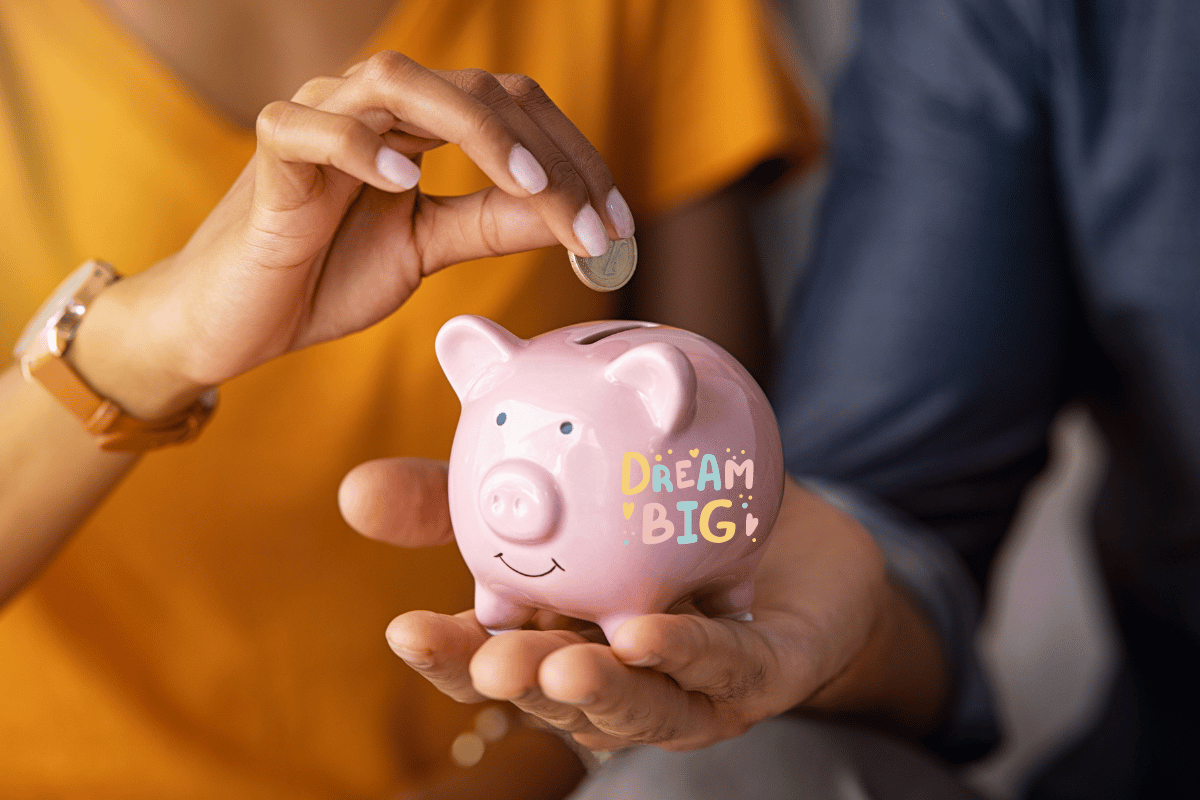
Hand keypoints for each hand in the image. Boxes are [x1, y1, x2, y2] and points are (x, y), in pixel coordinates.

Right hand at [74, 52, 633, 417]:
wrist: (238, 319)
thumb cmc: (326, 274)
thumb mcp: (427, 248)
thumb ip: (491, 224)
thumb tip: (569, 217)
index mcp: (418, 125)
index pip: (513, 111)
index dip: (573, 160)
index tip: (618, 227)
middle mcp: (375, 106)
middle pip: (478, 90)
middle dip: (548, 156)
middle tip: (594, 224)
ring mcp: (319, 119)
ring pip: (401, 82)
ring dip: (478, 132)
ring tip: (531, 189)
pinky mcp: (270, 155)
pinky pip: (309, 127)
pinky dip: (357, 146)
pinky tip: (403, 183)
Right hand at [341, 461, 949, 751]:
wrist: (787, 528)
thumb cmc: (659, 521)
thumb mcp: (557, 495)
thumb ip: (463, 496)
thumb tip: (352, 487)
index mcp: (558, 637)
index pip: (492, 657)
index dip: (450, 654)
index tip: (403, 630)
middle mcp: (614, 676)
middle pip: (554, 695)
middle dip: (517, 686)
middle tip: (487, 659)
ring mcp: (687, 689)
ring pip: (638, 705)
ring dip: (598, 692)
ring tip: (560, 668)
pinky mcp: (757, 677)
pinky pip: (723, 668)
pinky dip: (688, 653)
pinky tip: (651, 631)